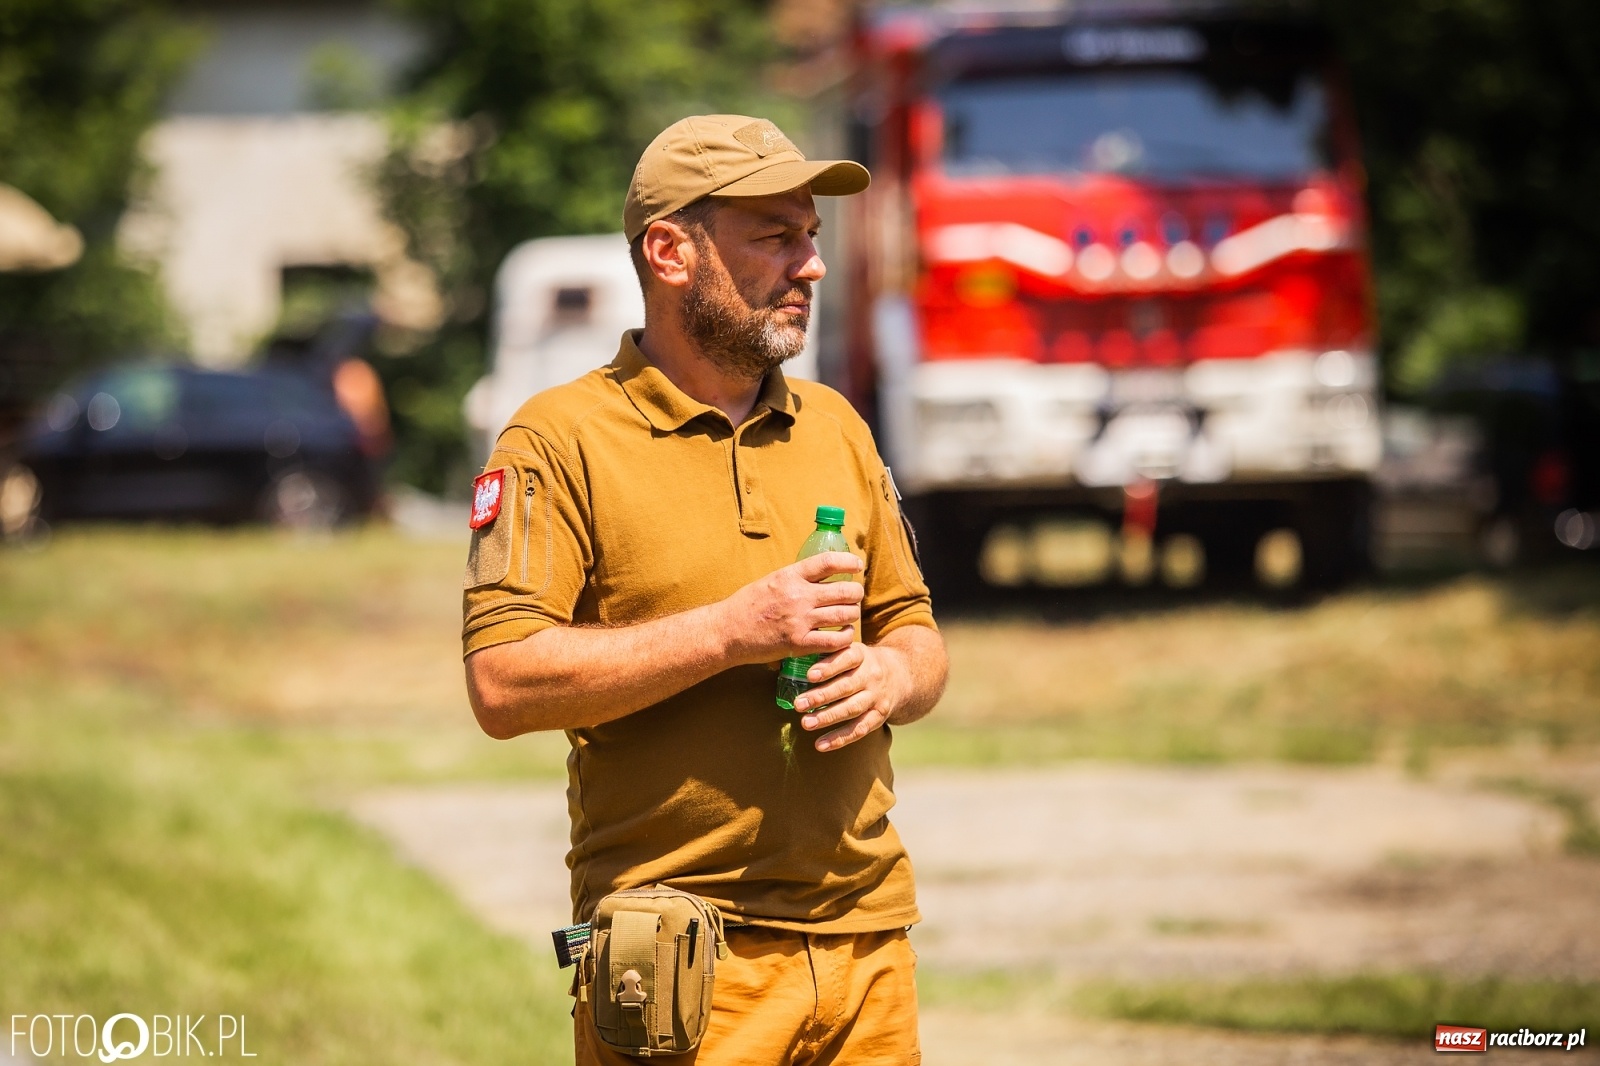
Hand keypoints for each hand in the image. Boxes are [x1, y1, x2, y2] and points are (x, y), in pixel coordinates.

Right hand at [716, 552, 863, 665]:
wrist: (727, 631)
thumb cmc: (747, 605)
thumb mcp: (771, 580)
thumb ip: (795, 577)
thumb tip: (820, 572)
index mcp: (790, 576)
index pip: (829, 561)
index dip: (849, 562)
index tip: (857, 565)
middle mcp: (798, 595)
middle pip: (844, 590)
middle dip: (856, 593)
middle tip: (855, 596)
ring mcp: (799, 620)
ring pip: (844, 614)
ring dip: (853, 614)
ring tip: (850, 615)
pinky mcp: (799, 643)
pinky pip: (834, 641)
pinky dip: (845, 638)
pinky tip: (844, 635)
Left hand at [791, 641, 911, 751]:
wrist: (900, 676)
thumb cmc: (861, 663)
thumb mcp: (851, 650)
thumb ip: (828, 653)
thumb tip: (791, 657)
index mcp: (862, 655)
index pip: (847, 658)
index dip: (829, 667)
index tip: (809, 675)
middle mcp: (872, 676)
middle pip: (847, 687)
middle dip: (821, 696)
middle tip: (798, 704)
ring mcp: (877, 697)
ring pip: (852, 709)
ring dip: (828, 718)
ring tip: (806, 723)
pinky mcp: (879, 716)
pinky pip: (859, 729)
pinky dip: (839, 739)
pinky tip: (820, 745)